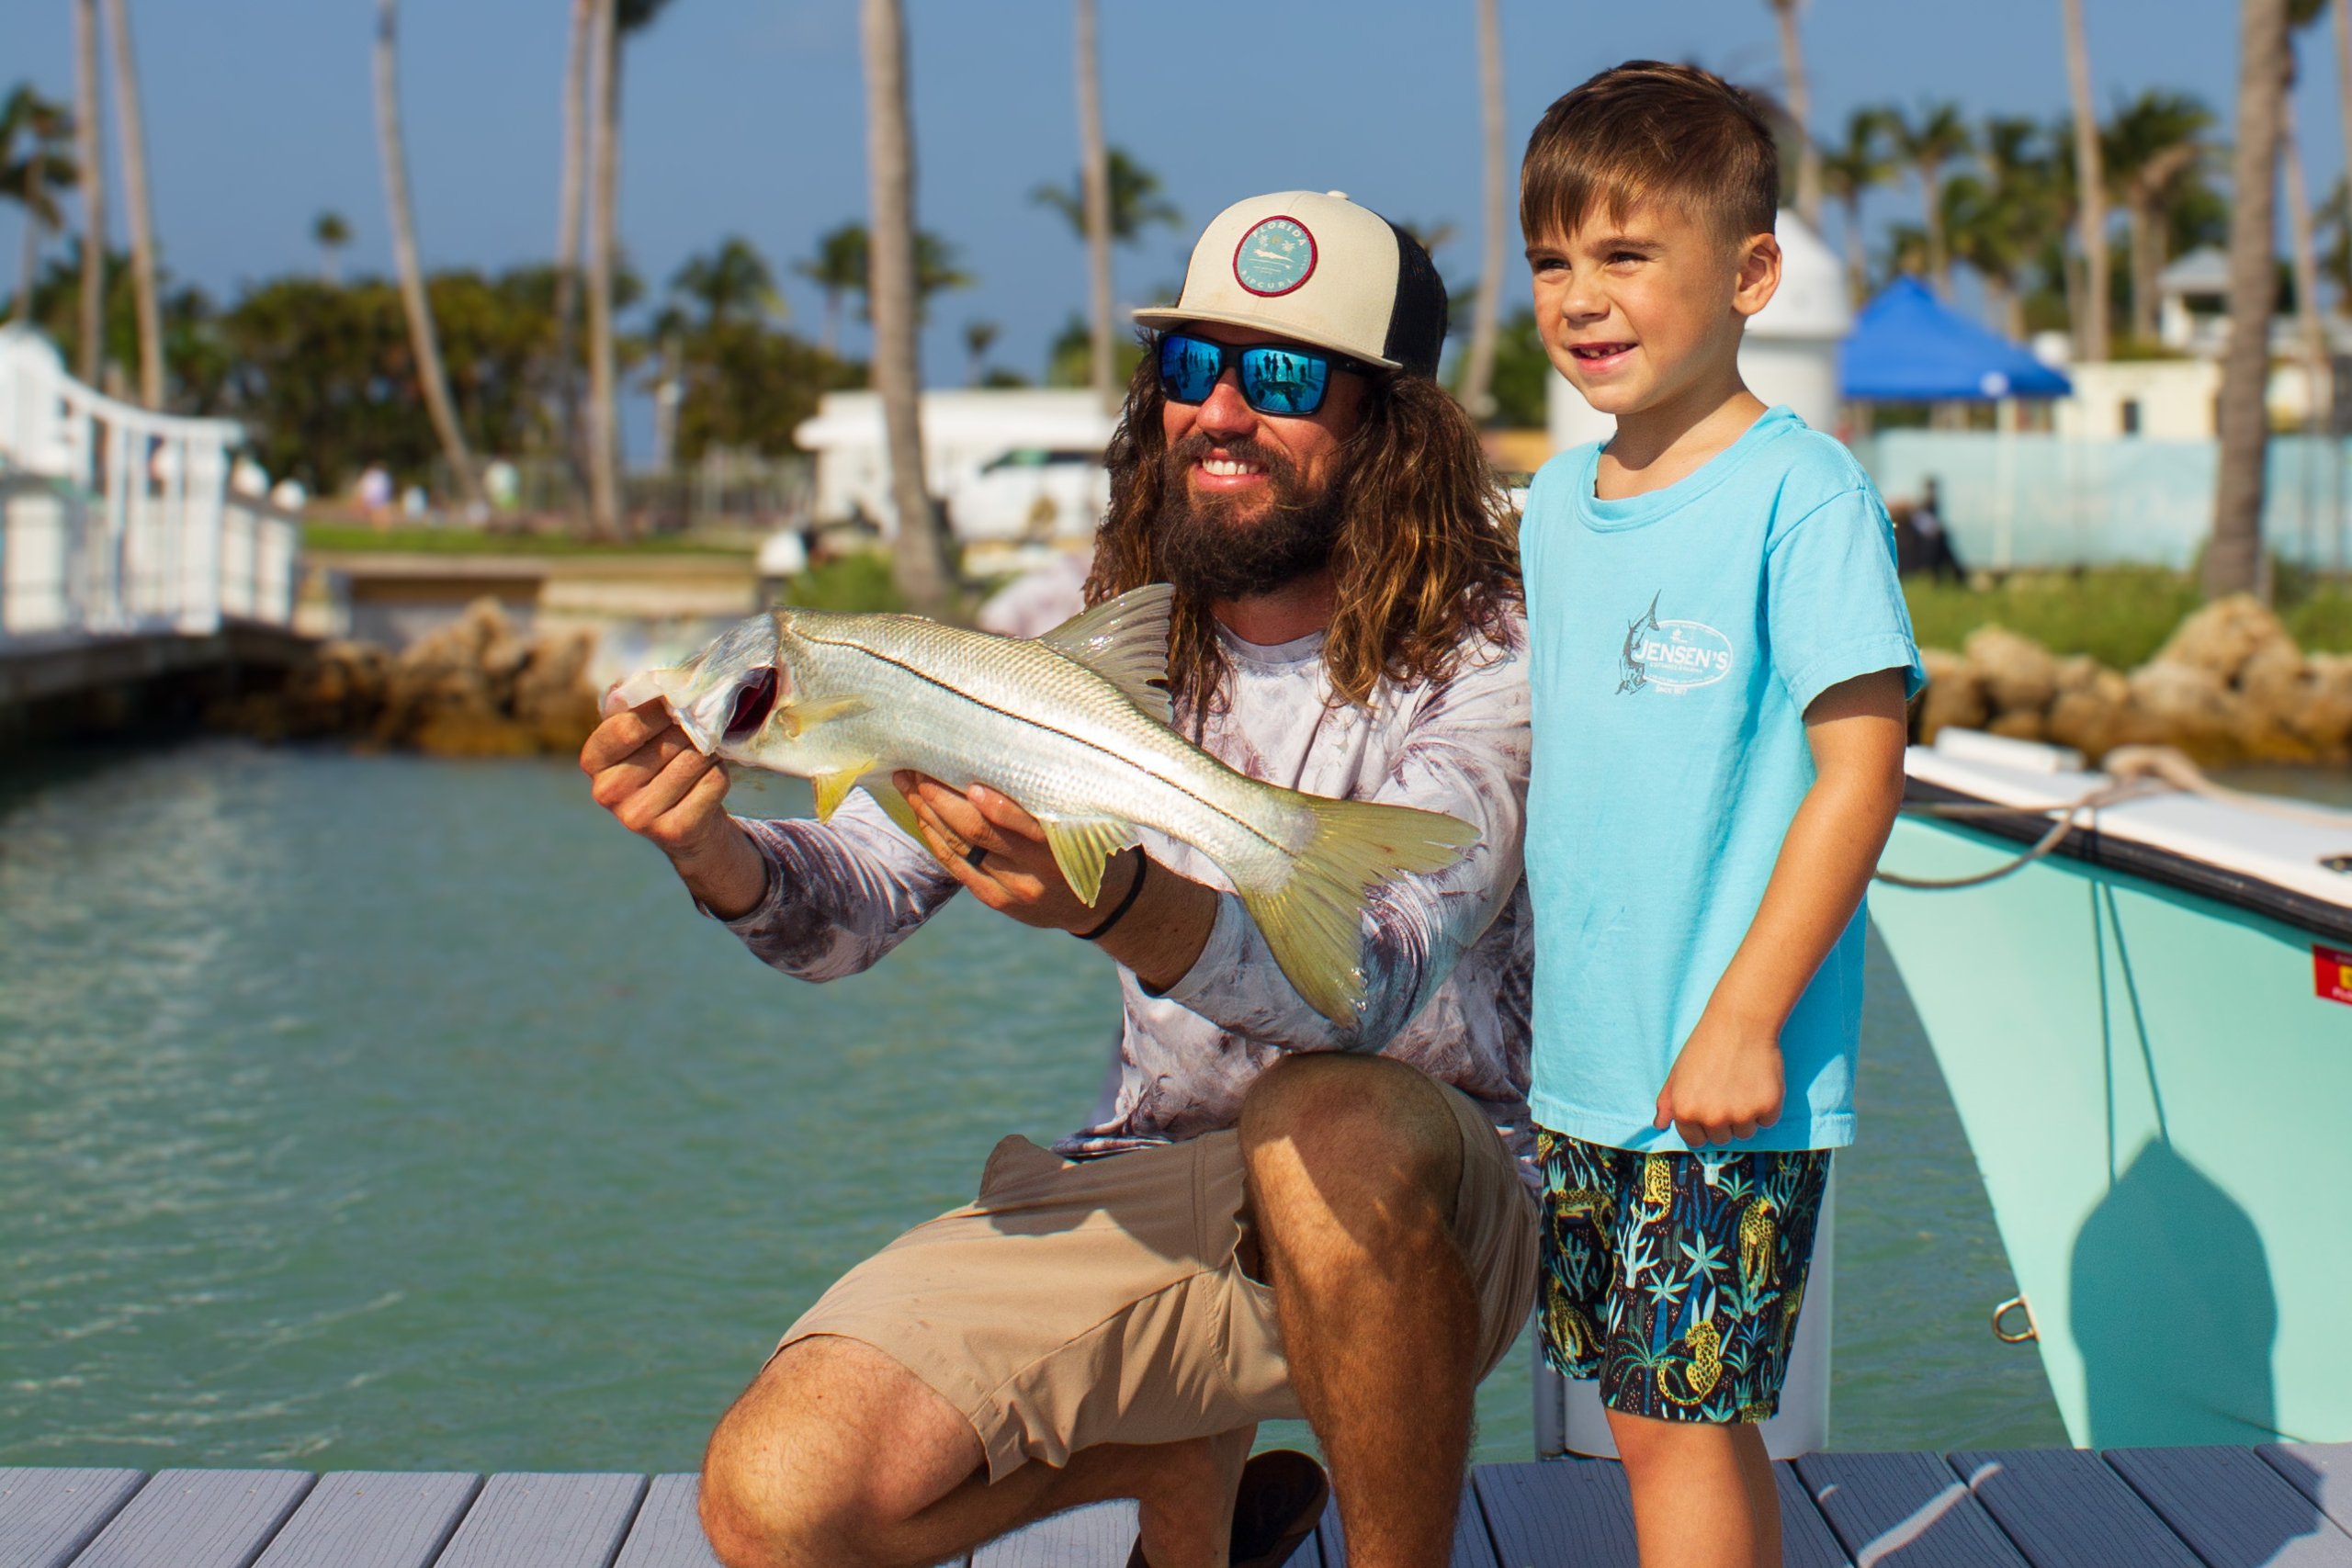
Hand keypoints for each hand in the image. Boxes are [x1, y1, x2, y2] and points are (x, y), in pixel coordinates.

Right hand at [582, 700, 763, 914]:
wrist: (686, 826)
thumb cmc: (661, 766)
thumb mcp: (640, 735)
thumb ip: (639, 705)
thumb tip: (655, 678)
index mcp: (593, 761)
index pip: (627, 726)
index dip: (660, 708)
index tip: (678, 700)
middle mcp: (608, 792)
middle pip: (668, 741)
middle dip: (692, 728)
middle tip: (700, 725)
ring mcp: (639, 816)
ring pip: (695, 759)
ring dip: (709, 750)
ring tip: (704, 753)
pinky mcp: (673, 831)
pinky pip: (713, 782)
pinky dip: (720, 773)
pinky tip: (708, 778)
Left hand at [895, 771, 1136, 934]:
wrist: (1105, 901)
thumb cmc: (1091, 843)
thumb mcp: (1083, 821)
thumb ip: (1045, 802)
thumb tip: (996, 761)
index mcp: (1062, 849)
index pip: (1021, 825)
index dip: (993, 806)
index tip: (966, 779)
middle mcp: (1035, 873)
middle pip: (978, 834)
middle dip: (941, 800)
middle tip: (917, 769)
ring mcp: (1013, 891)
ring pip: (960, 848)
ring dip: (928, 814)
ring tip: (907, 783)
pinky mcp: (997, 900)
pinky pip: (957, 866)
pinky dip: (935, 838)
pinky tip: (921, 814)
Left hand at [1654, 1014, 1784, 1147]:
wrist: (1739, 1023)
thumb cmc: (1705, 1046)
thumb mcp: (1677, 1072)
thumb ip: (1667, 1102)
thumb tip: (1659, 1125)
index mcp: (1686, 1112)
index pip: (1696, 1141)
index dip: (1703, 1125)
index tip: (1710, 1108)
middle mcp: (1711, 1118)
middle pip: (1722, 1139)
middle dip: (1725, 1121)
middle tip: (1728, 1092)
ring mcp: (1740, 1115)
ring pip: (1746, 1132)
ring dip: (1746, 1116)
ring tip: (1742, 1085)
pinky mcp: (1767, 1108)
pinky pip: (1768, 1121)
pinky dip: (1766, 1107)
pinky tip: (1758, 1083)